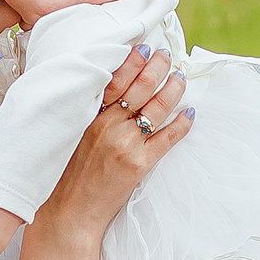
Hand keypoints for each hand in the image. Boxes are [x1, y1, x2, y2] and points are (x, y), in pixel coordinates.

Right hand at [39, 46, 192, 246]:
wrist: (70, 212)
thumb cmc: (69, 175)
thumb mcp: (74, 136)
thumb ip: (91, 114)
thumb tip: (112, 94)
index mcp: (89, 116)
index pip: (116, 78)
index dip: (133, 59)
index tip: (145, 47)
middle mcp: (107, 125)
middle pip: (141, 86)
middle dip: (159, 66)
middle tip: (168, 56)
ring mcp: (125, 144)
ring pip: (158, 107)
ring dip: (174, 88)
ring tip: (180, 78)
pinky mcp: (139, 164)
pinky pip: (168, 138)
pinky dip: (182, 123)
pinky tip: (190, 113)